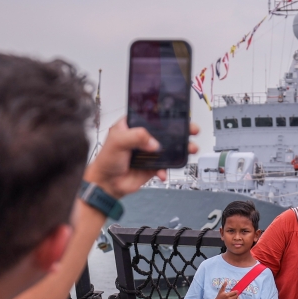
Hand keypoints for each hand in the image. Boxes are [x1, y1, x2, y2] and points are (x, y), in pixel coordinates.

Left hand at [82, 119, 199, 198]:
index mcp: (133, 125)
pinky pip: (165, 165)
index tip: (178, 114)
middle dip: (180, 131)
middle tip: (191, 130)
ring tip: (189, 149)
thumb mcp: (118, 141)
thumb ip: (136, 136)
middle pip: (165, 131)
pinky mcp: (153, 165)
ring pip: (169, 148)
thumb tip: (153, 141)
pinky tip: (162, 172)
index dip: (165, 115)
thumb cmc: (106, 160)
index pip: (152, 116)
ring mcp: (149, 151)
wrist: (107, 184)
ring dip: (181, 149)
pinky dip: (166, 169)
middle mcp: (143, 137)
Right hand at [210, 283, 241, 298]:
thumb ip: (223, 286)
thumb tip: (226, 281)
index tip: (236, 291)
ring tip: (236, 297)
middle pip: (236, 296)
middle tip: (235, 294)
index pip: (235, 292)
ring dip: (237, 298)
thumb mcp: (221, 291)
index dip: (236, 291)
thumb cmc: (219, 297)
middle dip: (236, 295)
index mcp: (227, 295)